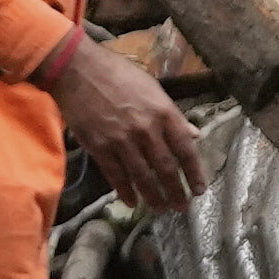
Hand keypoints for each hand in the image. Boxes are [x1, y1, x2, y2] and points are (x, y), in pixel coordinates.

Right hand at [50, 34, 208, 216]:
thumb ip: (174, 116)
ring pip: (142, 177)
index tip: (199, 190)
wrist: (78, 70)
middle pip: (166, 168)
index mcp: (164, 113)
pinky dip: (125, 191)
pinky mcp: (99, 147)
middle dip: (176, 191)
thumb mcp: (154, 88)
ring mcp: (121, 141)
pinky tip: (132, 202)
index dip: (195, 173)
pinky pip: (116, 176)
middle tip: (181, 207)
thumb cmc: (119, 74)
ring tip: (161, 209)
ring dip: (154, 197)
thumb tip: (194, 135)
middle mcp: (146, 130)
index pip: (185, 150)